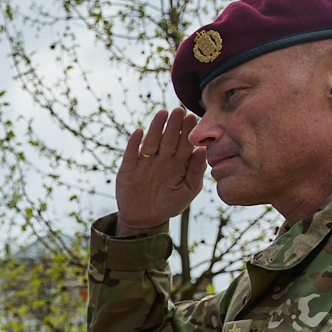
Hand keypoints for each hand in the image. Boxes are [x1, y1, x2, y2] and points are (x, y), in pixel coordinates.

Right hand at [116, 108, 206, 234]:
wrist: (145, 220)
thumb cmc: (169, 205)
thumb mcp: (187, 191)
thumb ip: (196, 172)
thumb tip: (203, 149)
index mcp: (178, 163)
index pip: (184, 144)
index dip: (188, 131)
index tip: (193, 117)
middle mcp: (162, 159)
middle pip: (168, 139)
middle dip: (173, 125)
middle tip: (179, 110)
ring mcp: (145, 163)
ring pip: (151, 143)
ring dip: (155, 128)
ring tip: (162, 114)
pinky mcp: (128, 170)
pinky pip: (131, 155)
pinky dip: (134, 144)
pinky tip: (139, 132)